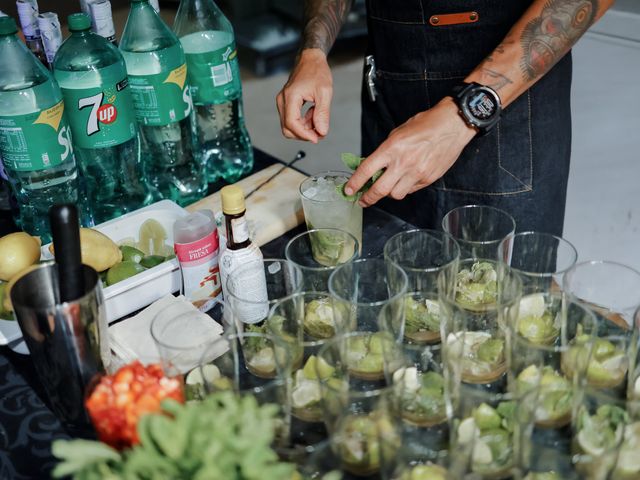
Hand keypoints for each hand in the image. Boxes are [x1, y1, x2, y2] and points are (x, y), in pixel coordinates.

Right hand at [276, 49, 332, 142]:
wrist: (310, 59)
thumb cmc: (317, 71)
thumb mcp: (324, 92)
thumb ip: (322, 113)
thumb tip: (322, 131)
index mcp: (290, 97)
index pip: (292, 124)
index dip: (304, 135)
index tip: (317, 138)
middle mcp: (282, 100)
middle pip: (288, 129)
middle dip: (304, 134)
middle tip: (320, 131)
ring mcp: (282, 102)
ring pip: (289, 126)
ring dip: (305, 128)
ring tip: (318, 117)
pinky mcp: (286, 104)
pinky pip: (292, 120)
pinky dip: (303, 122)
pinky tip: (313, 114)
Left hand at [345, 97, 476, 206]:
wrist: (453, 125)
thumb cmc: (426, 124)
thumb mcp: (398, 132)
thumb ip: (385, 151)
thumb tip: (373, 166)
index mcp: (392, 148)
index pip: (367, 170)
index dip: (355, 183)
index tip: (348, 190)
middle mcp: (403, 163)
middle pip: (379, 190)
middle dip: (367, 198)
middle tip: (362, 200)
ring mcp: (417, 173)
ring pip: (395, 194)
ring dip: (388, 193)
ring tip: (388, 187)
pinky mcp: (428, 179)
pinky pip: (411, 190)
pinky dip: (405, 188)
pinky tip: (405, 180)